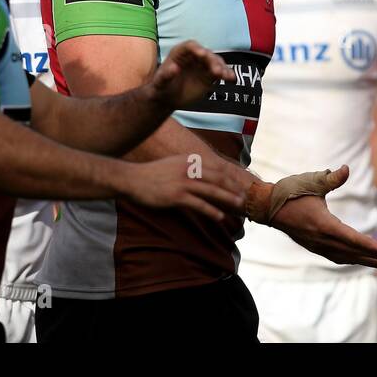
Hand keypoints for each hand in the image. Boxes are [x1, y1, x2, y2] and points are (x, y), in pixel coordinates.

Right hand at [117, 153, 245, 221]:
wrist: (132, 179)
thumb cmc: (151, 174)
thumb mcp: (172, 164)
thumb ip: (186, 166)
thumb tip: (200, 172)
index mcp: (188, 160)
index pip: (216, 167)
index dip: (230, 177)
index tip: (240, 184)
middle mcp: (188, 168)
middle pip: (218, 178)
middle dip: (233, 187)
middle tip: (245, 196)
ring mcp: (183, 182)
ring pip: (212, 190)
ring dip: (228, 198)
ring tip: (239, 205)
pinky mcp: (176, 196)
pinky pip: (199, 204)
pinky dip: (212, 211)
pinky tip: (221, 217)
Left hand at [149, 41, 233, 111]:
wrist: (168, 98)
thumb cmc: (161, 87)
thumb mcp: (159, 83)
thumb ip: (165, 75)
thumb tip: (174, 68)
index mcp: (180, 53)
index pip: (190, 46)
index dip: (197, 48)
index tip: (202, 54)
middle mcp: (194, 56)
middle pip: (206, 54)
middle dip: (212, 61)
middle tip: (216, 71)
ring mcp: (203, 65)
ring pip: (215, 62)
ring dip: (222, 68)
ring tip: (226, 76)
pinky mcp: (210, 75)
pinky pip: (220, 73)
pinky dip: (226, 75)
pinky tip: (232, 79)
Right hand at [269, 165, 376, 269]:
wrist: (268, 206)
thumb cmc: (291, 192)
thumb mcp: (313, 182)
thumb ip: (332, 178)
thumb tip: (346, 169)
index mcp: (323, 224)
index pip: (352, 239)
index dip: (370, 247)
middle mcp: (320, 238)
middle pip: (350, 252)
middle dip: (371, 257)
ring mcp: (315, 244)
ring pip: (343, 256)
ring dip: (361, 260)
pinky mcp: (311, 245)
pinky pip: (333, 256)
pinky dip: (347, 259)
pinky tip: (354, 259)